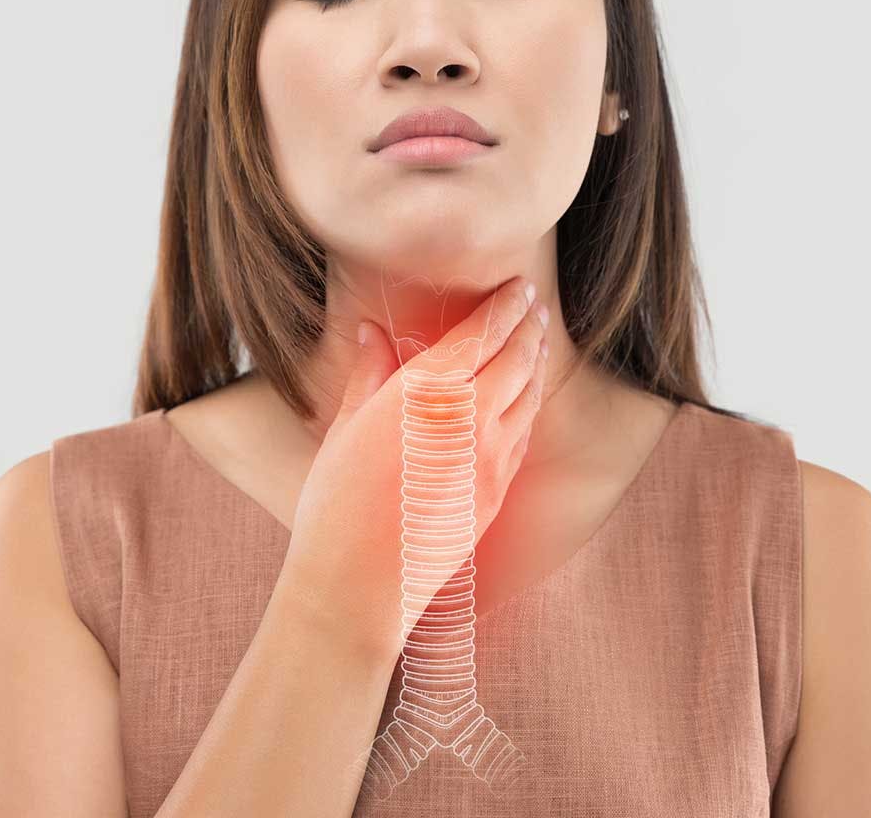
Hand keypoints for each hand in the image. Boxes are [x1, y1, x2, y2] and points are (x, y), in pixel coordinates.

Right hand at [274, 276, 548, 660]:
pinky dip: (528, 407)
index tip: (518, 287)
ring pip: (527, 397)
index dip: (506, 305)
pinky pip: (522, 436)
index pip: (483, 334)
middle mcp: (468, 419)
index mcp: (426, 393)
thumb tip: (371, 332)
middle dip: (527, 327)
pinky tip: (524, 401)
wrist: (359, 584)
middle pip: (516, 358)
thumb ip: (368, 374)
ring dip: (535, 363)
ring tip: (535, 342)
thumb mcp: (343, 429)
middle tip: (533, 305)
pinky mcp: (496, 493)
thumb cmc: (335, 505)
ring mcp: (489, 459)